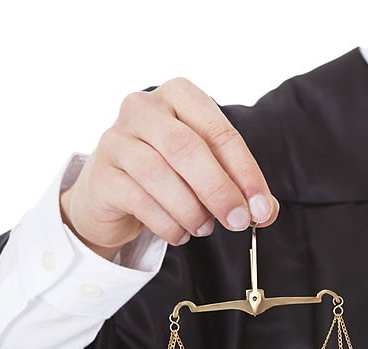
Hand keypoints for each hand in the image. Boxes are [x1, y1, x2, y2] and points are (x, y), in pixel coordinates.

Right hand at [59, 78, 278, 259]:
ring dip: (190, 208)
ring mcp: (116, 138)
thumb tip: (266, 211)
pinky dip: (167, 223)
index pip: (219, 131)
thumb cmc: (167, 175)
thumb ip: (237, 186)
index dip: (245, 172)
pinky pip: (138, 199)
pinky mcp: (101, 174)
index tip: (262, 207)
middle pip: (187, 148)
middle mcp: (143, 108)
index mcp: (178, 95)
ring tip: (204, 228)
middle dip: (218, 190)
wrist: (111, 195)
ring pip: (159, 174)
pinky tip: (180, 234)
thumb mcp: (205, 172)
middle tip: (237, 221)